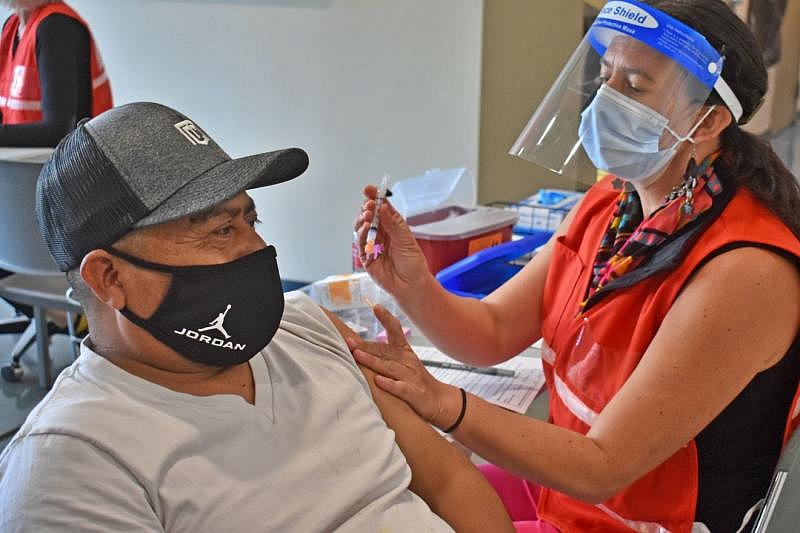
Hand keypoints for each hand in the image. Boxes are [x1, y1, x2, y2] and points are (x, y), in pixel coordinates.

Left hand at [348, 304, 461, 429]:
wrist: (439, 400)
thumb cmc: (415, 380)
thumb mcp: (403, 362)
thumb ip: (384, 354)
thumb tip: (359, 346)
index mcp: (404, 351)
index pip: (396, 331)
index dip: (386, 319)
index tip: (376, 307)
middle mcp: (407, 361)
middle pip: (384, 351)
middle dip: (366, 346)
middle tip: (348, 340)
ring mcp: (411, 377)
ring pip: (389, 367)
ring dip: (372, 361)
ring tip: (357, 355)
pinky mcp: (414, 393)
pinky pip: (401, 388)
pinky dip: (390, 384)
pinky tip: (378, 381)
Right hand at [354, 185, 432, 300]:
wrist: (411, 285)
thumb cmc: (413, 263)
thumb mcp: (405, 239)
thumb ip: (392, 224)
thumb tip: (382, 207)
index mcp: (393, 226)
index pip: (381, 208)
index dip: (374, 197)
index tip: (368, 189)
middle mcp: (381, 233)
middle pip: (369, 216)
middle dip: (367, 208)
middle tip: (369, 205)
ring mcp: (373, 244)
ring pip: (362, 228)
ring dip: (362, 220)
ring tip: (367, 215)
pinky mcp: (366, 257)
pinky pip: (361, 243)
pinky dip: (361, 234)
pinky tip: (365, 228)